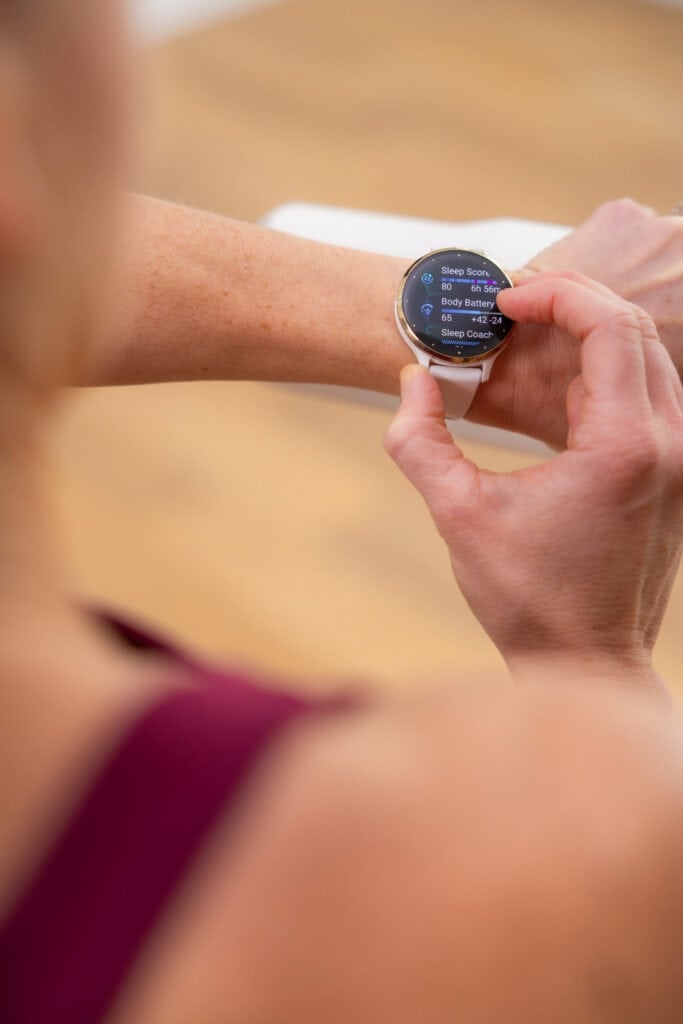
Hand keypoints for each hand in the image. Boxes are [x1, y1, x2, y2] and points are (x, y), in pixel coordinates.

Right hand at [385, 272, 682, 695]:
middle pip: (632, 331)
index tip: (505, 300)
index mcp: (625, 446)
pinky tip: (544, 397)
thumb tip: (411, 379)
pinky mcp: (668, 476)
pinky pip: (639, 401)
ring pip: (641, 362)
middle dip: (569, 306)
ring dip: (583, 342)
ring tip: (520, 347)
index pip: (610, 326)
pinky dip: (594, 382)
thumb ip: (420, 440)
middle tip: (510, 310)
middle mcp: (667, 444)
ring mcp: (676, 461)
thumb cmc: (530, 600)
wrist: (586, 660)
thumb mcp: (459, 516)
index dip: (556, 295)